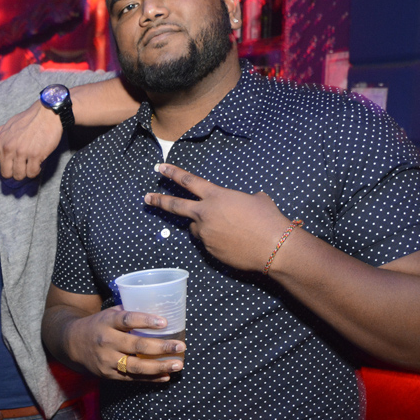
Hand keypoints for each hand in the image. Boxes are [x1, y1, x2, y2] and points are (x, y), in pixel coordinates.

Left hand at [0, 100, 62, 185]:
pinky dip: (35, 171)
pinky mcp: (35, 155)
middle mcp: (8, 148)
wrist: (47, 113)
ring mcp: (21, 152)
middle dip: (13, 171)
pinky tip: (38, 161)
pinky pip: (32, 173)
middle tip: (21, 161)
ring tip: (30, 159)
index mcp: (0, 142)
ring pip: (19, 175)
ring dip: (26, 171)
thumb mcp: (8, 124)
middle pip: (5, 174)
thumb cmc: (28, 119)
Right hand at [64, 305, 184, 381]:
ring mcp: (107, 360)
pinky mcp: (109, 374)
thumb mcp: (108, 313)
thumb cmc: (97, 325)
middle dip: (161, 347)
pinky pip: (132, 378)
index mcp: (107, 322)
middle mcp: (107, 341)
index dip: (146, 321)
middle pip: (137, 346)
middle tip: (181, 346)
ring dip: (159, 366)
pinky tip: (166, 376)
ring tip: (178, 364)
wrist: (71, 344)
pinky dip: (150, 379)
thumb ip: (128, 313)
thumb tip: (157, 309)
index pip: (127, 320)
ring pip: (136, 367)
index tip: (165, 322)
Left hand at [145, 163, 291, 271]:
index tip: (160, 168)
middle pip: (175, 206)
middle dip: (159, 200)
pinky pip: (208, 242)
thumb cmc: (268, 219)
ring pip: (195, 228)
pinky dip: (216, 240)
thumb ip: (239, 200)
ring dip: (203, 226)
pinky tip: (234, 243)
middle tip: (146, 198)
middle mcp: (205, 214)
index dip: (173, 173)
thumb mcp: (256, 200)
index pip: (189, 181)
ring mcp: (205, 234)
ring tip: (227, 230)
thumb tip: (241, 204)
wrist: (273, 247)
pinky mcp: (209, 251)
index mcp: (216, 196)